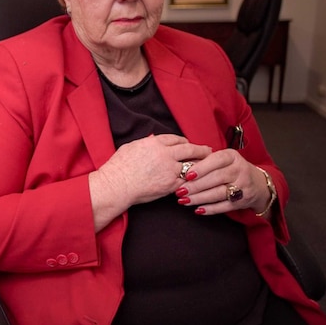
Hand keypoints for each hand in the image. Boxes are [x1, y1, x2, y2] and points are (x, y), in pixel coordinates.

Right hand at [90, 134, 211, 230]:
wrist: (117, 185)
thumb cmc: (119, 167)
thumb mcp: (130, 147)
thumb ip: (144, 142)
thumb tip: (152, 138)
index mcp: (154, 142)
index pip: (176, 139)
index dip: (184, 141)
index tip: (188, 144)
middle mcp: (165, 153)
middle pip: (189, 149)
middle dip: (200, 150)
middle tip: (208, 151)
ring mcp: (170, 169)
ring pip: (191, 165)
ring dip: (200, 166)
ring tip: (207, 167)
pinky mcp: (171, 184)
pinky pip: (186, 180)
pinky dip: (191, 180)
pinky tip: (196, 180)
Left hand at [175, 149, 269, 214]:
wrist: (257, 183)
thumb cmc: (231, 169)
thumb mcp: (222, 159)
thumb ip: (206, 161)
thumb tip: (182, 168)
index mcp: (232, 156)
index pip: (216, 160)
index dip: (201, 168)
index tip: (186, 175)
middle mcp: (239, 170)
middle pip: (216, 178)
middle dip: (196, 186)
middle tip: (180, 191)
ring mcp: (243, 186)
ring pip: (219, 193)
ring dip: (200, 198)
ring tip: (184, 200)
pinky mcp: (243, 201)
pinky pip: (224, 206)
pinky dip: (210, 209)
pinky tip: (198, 209)